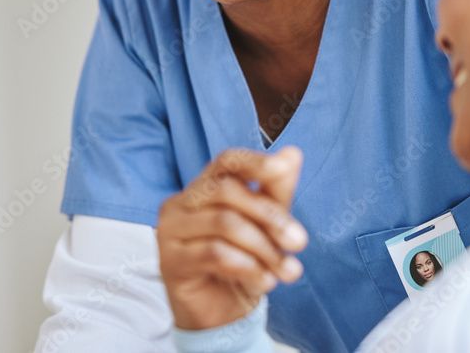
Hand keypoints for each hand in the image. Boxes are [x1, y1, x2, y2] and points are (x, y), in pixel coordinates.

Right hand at [156, 146, 307, 330]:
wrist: (222, 315)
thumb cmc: (243, 263)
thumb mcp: (267, 226)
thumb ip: (276, 191)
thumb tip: (293, 154)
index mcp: (204, 188)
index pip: (226, 161)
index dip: (255, 162)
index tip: (284, 170)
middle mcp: (180, 203)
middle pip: (227, 192)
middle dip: (270, 216)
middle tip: (299, 242)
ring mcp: (169, 231)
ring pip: (223, 223)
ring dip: (264, 248)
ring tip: (286, 271)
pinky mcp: (169, 261)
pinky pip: (214, 254)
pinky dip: (248, 267)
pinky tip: (265, 281)